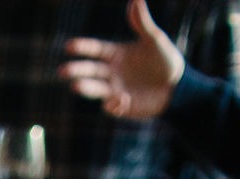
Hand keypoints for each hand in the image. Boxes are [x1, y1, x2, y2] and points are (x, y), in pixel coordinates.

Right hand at [61, 0, 183, 119]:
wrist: (177, 88)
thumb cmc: (166, 61)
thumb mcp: (155, 40)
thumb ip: (142, 22)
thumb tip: (135, 0)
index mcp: (116, 54)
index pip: (95, 50)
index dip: (83, 48)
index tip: (69, 46)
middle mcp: (111, 73)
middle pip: (89, 71)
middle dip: (76, 70)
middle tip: (62, 71)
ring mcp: (114, 90)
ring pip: (95, 89)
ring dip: (85, 88)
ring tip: (76, 86)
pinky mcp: (121, 106)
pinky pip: (112, 106)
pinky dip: (114, 104)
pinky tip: (124, 100)